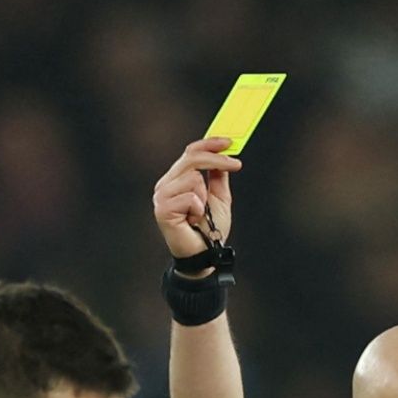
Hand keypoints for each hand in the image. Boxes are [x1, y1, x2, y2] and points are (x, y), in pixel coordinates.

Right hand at [152, 137, 240, 257]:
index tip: (229, 142)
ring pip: (192, 178)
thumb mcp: (219, 198)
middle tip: (236, 165)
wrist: (205, 255)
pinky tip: (193, 221)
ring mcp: (161, 196)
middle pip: (192, 158)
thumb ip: (218, 177)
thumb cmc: (210, 230)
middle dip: (217, 160)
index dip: (209, 144)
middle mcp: (165, 184)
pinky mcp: (162, 209)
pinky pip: (190, 197)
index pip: (190, 153)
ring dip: (204, 198)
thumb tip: (223, 155)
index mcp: (177, 179)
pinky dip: (198, 210)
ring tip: (200, 214)